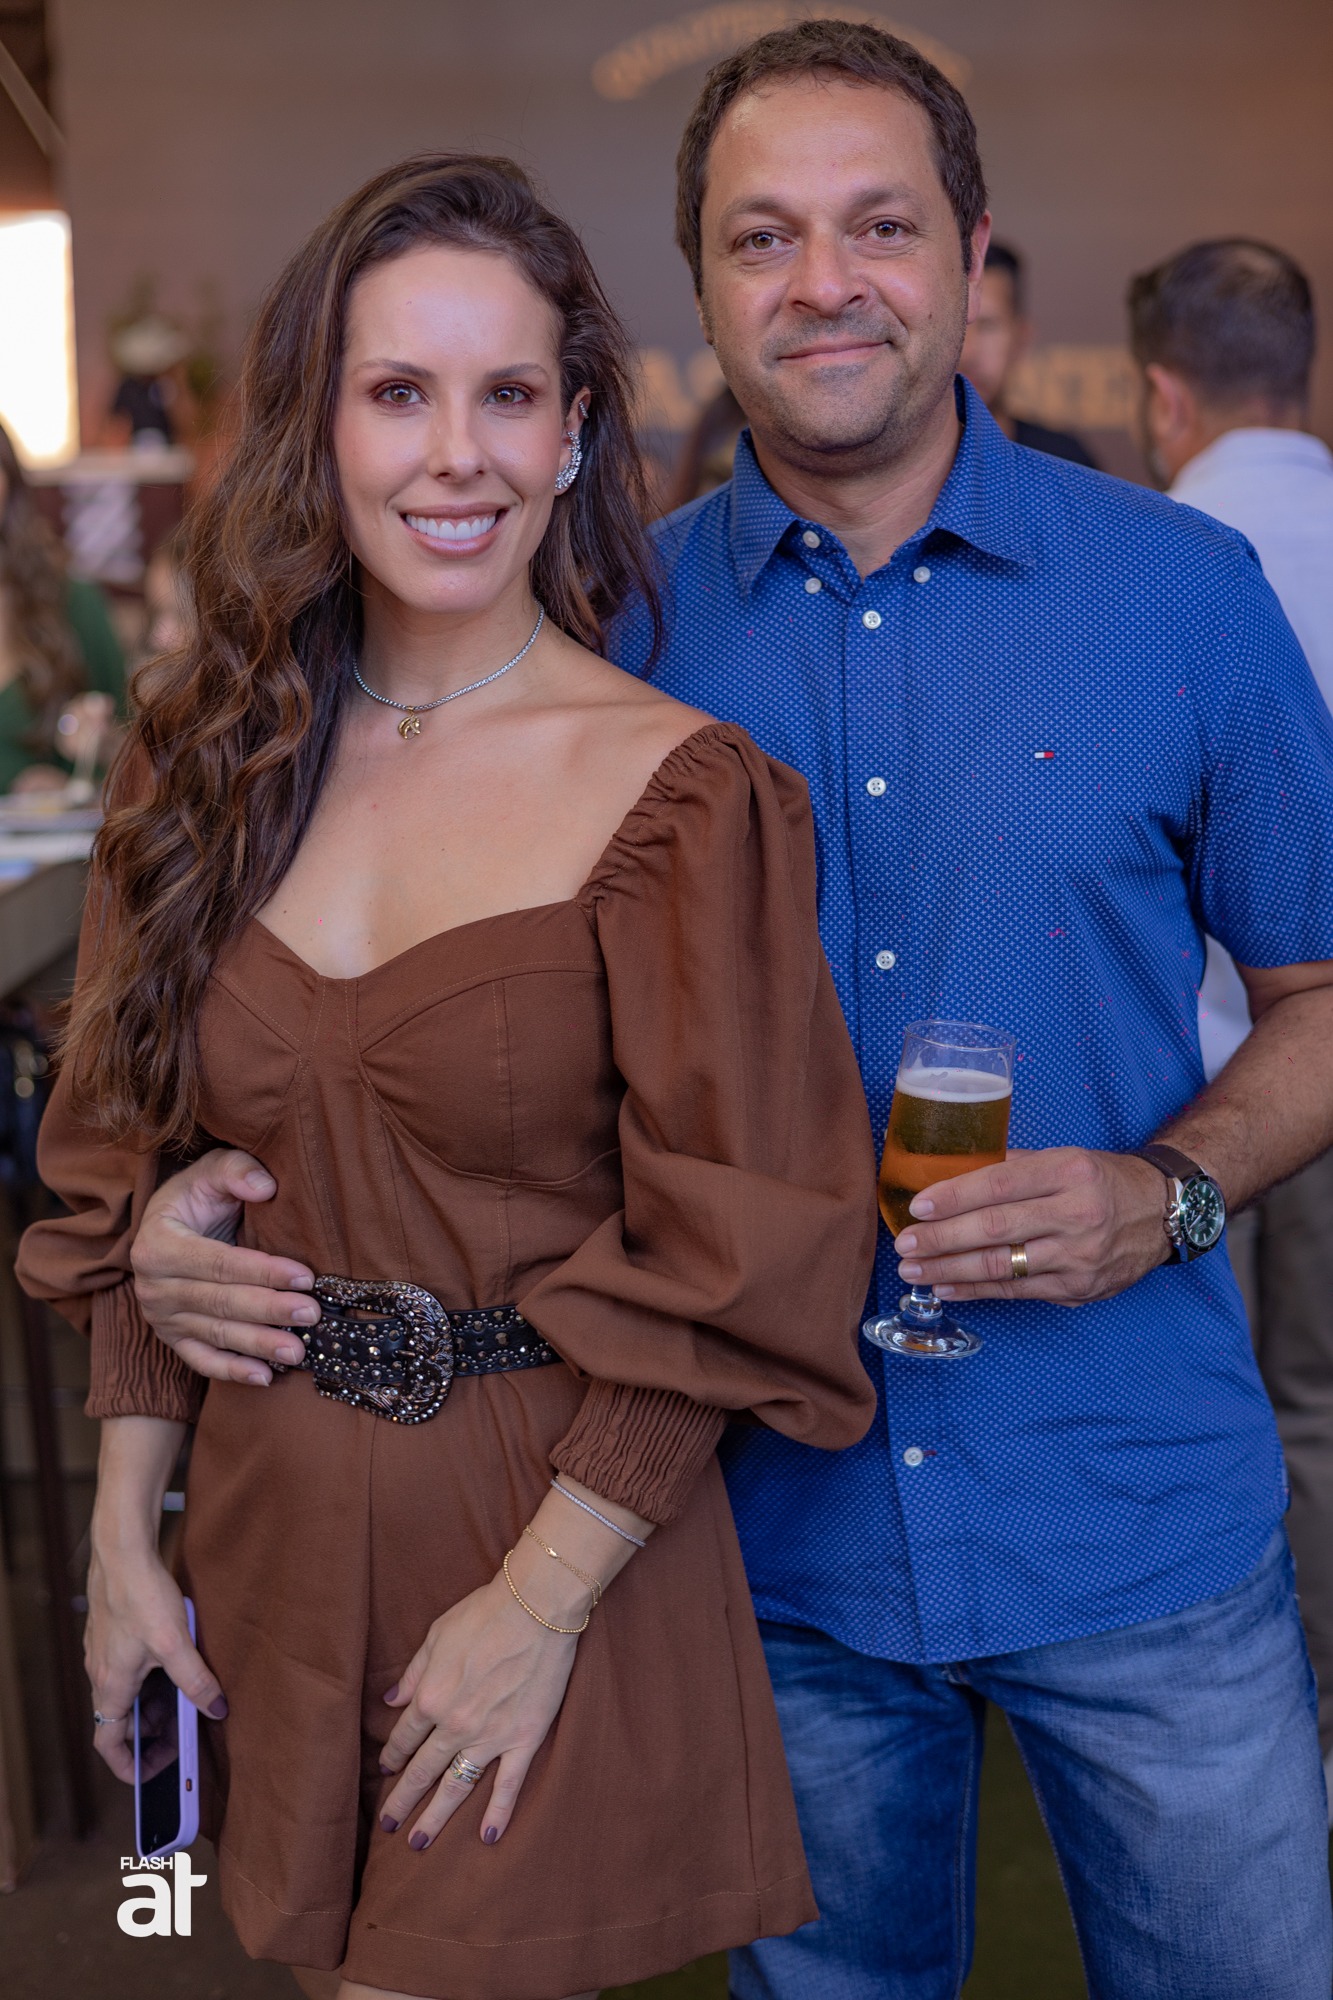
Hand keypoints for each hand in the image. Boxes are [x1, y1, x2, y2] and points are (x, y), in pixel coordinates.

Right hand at [85, 1541, 226, 1782]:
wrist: (122, 1550)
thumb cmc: (142, 1596)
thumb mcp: (176, 1644)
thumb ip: (196, 1681)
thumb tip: (217, 1710)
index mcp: (110, 1686)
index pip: (108, 1743)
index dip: (128, 1765)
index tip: (149, 1774)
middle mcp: (100, 1673)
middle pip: (121, 1719)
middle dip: (150, 1731)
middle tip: (181, 1732)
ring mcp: (103, 1652)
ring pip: (125, 1693)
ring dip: (151, 1703)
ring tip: (184, 1698)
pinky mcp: (111, 1632)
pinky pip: (127, 1669)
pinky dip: (148, 1678)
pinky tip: (175, 1662)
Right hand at [131, 1148, 317, 1383]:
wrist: (171, 1226)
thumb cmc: (198, 1197)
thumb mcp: (210, 1170)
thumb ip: (236, 1170)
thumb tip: (266, 1187)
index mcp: (158, 1245)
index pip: (218, 1263)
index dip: (262, 1272)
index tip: (305, 1277)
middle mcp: (153, 1287)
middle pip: (220, 1302)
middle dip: (268, 1310)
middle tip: (312, 1315)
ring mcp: (162, 1318)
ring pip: (216, 1334)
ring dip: (259, 1345)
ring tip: (298, 1351)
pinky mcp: (172, 1338)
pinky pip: (202, 1360)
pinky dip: (232, 1372)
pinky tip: (265, 1378)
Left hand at [377, 1551, 583, 1849]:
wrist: (536, 1607)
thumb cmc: (484, 1613)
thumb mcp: (437, 1635)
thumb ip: (414, 1673)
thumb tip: (391, 1700)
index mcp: (431, 1697)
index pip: (404, 1737)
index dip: (392, 1755)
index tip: (386, 1769)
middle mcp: (455, 1725)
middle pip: (422, 1771)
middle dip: (402, 1800)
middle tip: (389, 1824)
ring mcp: (490, 1737)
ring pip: (456, 1786)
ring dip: (434, 1817)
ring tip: (417, 1843)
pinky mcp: (524, 1739)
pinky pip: (508, 1784)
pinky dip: (497, 1812)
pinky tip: (488, 1836)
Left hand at [893, 1147, 1169, 1305]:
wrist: (1162, 1211)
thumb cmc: (1102, 1180)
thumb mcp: (1065, 1158)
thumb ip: (1013, 1167)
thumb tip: (950, 1175)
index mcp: (1068, 1171)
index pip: (998, 1184)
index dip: (953, 1197)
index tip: (917, 1206)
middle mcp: (1076, 1213)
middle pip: (995, 1228)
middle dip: (942, 1239)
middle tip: (904, 1244)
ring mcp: (1079, 1255)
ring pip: (1002, 1265)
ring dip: (950, 1270)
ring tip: (914, 1270)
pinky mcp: (1079, 1288)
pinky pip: (1017, 1291)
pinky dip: (976, 1290)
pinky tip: (947, 1286)